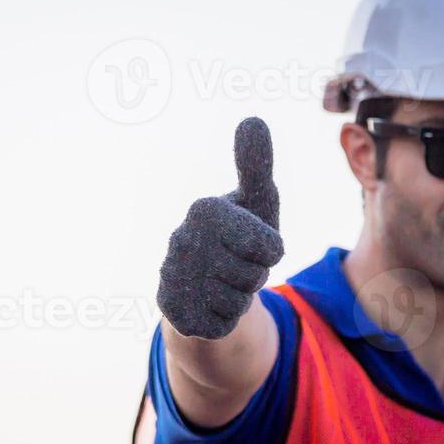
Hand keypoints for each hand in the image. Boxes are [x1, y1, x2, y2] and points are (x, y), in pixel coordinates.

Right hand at [157, 117, 283, 339]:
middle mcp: (180, 241)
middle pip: (254, 275)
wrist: (205, 284)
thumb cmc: (239, 236)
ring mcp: (172, 278)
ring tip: (224, 281)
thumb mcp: (257, 201)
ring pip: (237, 302)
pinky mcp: (173, 314)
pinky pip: (222, 325)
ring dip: (240, 297)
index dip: (272, 251)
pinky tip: (211, 304)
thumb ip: (256, 164)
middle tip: (238, 264)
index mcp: (205, 209)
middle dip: (255, 275)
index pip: (271, 246)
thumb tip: (252, 118)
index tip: (253, 241)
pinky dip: (226, 319)